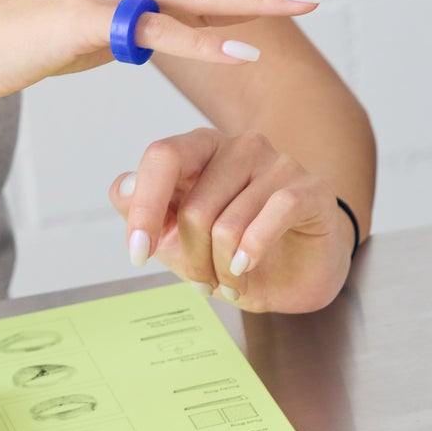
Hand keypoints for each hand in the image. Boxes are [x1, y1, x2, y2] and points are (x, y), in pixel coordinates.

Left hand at [109, 129, 354, 312]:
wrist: (298, 270)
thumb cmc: (236, 248)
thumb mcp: (178, 238)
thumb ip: (142, 210)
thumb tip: (122, 187)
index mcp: (202, 148)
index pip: (164, 156)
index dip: (145, 207)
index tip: (139, 254)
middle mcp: (240, 147)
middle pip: (195, 208)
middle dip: (192, 261)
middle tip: (202, 283)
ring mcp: (278, 164)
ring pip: (229, 224)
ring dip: (224, 270)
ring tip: (231, 281)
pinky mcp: (309, 189)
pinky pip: (273, 215)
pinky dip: (252, 252)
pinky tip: (247, 268)